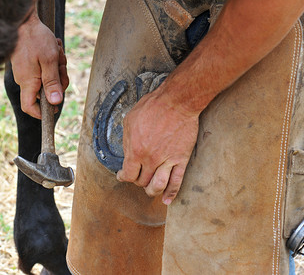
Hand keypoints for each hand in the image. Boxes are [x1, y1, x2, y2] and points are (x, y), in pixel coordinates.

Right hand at [11, 13, 68, 118]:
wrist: (23, 20)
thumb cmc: (35, 38)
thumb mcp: (49, 60)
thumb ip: (52, 82)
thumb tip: (56, 103)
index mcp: (28, 82)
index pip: (29, 107)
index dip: (41, 113)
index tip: (55, 109)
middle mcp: (26, 79)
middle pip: (46, 91)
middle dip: (59, 80)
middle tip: (62, 65)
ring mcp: (27, 71)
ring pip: (48, 77)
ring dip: (57, 67)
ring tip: (57, 51)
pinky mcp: (29, 63)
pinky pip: (44, 68)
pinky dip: (52, 60)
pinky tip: (54, 47)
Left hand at [117, 85, 198, 204]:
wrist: (177, 102)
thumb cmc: (152, 107)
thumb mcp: (130, 120)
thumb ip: (127, 139)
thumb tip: (127, 151)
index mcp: (135, 150)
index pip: (127, 174)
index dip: (123, 177)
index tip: (122, 176)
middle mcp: (150, 160)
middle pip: (141, 182)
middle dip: (137, 181)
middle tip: (137, 176)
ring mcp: (166, 161)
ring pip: (157, 187)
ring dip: (151, 191)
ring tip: (150, 189)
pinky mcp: (181, 159)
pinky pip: (176, 182)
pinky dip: (171, 194)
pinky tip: (167, 200)